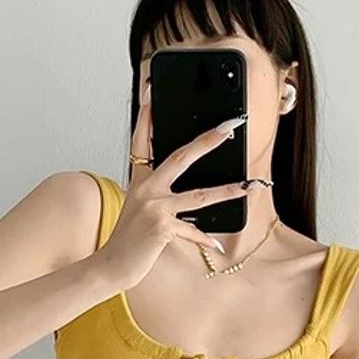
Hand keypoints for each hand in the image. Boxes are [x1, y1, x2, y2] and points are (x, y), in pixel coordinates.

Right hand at [98, 79, 259, 290]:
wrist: (110, 266)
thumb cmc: (128, 240)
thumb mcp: (139, 210)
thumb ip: (159, 196)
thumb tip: (193, 195)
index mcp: (139, 181)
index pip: (142, 141)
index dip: (146, 116)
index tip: (151, 91)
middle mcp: (146, 189)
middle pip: (181, 156)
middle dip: (208, 140)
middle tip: (229, 126)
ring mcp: (154, 207)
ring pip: (199, 195)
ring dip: (227, 191)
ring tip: (248, 186)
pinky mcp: (161, 227)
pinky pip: (192, 231)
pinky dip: (205, 239)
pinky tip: (218, 245)